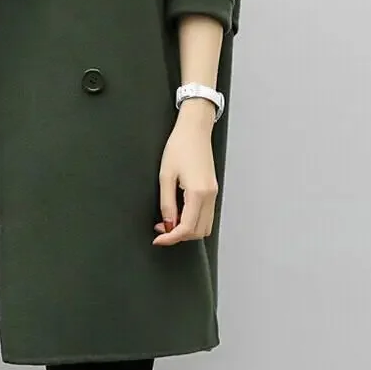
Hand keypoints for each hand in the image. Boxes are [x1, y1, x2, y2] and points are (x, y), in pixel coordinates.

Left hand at [153, 99, 218, 246]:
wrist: (194, 130)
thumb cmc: (178, 146)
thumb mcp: (166, 175)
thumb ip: (167, 203)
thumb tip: (167, 224)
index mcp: (198, 193)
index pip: (187, 227)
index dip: (171, 238)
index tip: (157, 239)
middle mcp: (210, 196)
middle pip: (199, 231)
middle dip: (179, 236)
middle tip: (160, 230)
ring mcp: (213, 193)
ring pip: (205, 225)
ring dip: (187, 230)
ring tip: (168, 222)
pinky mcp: (212, 189)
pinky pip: (206, 214)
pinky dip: (193, 220)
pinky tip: (179, 213)